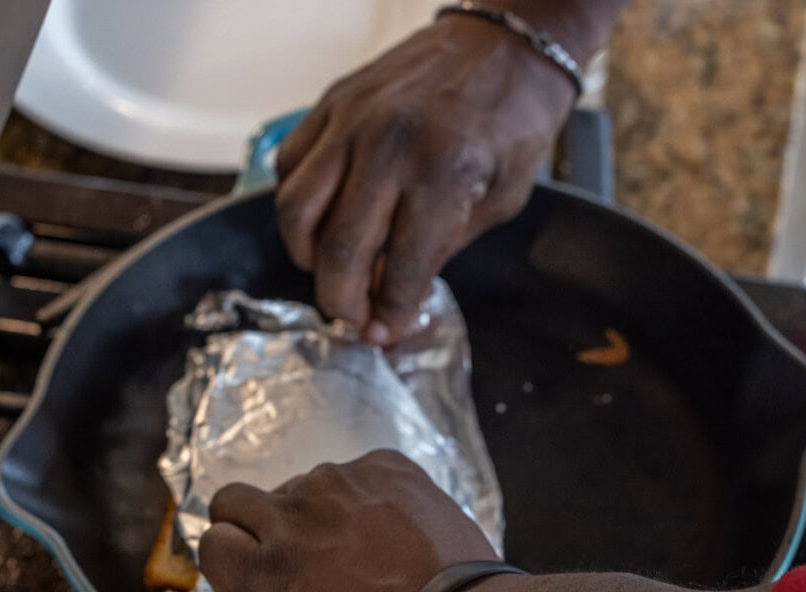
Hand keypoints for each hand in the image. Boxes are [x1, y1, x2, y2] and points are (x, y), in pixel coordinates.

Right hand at [197, 449, 497, 591]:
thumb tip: (282, 577)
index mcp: (261, 574)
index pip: (212, 542)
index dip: (235, 556)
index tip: (255, 565)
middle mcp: (289, 519)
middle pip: (237, 498)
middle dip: (257, 521)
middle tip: (299, 547)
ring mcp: (338, 485)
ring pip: (307, 484)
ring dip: (324, 508)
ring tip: (369, 545)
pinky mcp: (385, 466)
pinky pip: (361, 470)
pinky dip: (372, 492)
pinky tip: (399, 526)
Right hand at [274, 14, 576, 344]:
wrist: (507, 43)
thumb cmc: (514, 118)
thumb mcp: (502, 199)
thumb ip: (445, 248)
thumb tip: (396, 296)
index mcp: (443, 172)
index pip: (403, 268)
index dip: (389, 313)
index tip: (383, 334)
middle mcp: (389, 144)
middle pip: (340, 249)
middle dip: (342, 300)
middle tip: (352, 318)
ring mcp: (353, 119)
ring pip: (297, 210)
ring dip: (307, 258)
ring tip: (331, 274)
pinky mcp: (333, 102)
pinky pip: (290, 166)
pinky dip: (296, 206)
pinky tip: (322, 222)